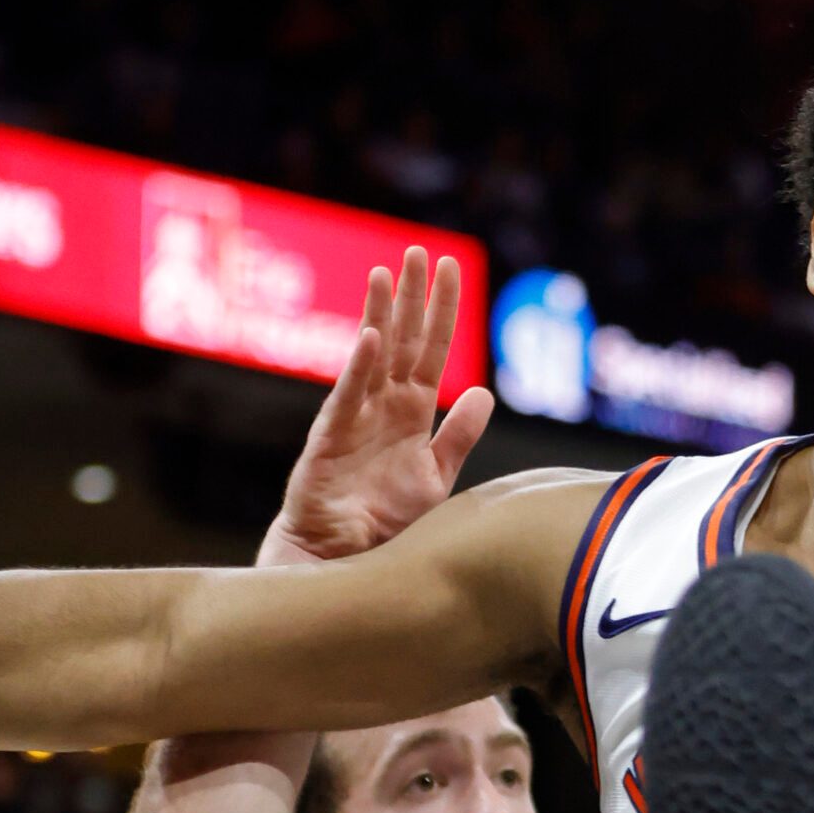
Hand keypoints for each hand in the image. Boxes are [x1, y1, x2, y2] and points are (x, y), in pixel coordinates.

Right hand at [262, 247, 491, 566]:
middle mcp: (382, 406)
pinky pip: (347, 397)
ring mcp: (354, 418)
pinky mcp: (330, 440)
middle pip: (402, 341)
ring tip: (387, 274)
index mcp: (410, 412)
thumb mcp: (436, 476)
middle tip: (419, 251)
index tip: (452, 269)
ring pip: (371, 357)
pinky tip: (370, 336)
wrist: (345, 561)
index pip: (431, 351)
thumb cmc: (386, 523)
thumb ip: (459, 436)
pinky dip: (359, 367)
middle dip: (411, 296)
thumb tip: (483, 392)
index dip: (443, 312)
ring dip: (380, 314)